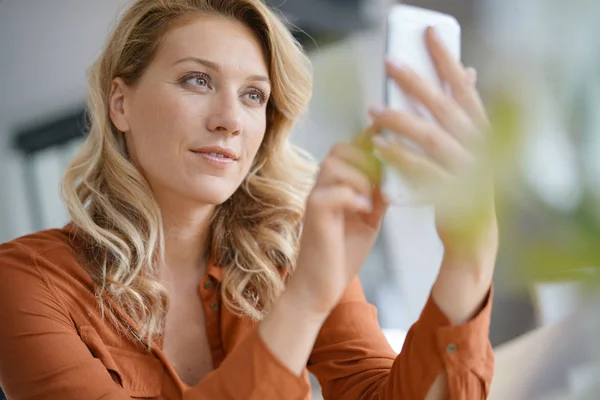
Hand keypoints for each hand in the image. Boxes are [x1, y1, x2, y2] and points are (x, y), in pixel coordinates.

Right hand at [289, 129, 387, 314]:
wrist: (320, 288)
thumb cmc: (342, 255)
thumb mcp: (369, 220)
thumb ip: (379, 196)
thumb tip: (399, 174)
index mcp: (336, 185)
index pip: (350, 148)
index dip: (369, 136)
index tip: (391, 134)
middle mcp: (323, 186)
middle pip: (339, 149)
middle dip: (366, 158)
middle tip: (382, 181)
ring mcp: (315, 199)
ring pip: (333, 165)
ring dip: (359, 177)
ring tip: (371, 200)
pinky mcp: (312, 216)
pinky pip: (329, 193)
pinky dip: (351, 197)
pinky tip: (365, 210)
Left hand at [369, 26, 497, 262]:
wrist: (472, 231)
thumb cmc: (462, 181)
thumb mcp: (466, 145)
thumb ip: (459, 115)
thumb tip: (461, 74)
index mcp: (481, 128)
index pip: (464, 87)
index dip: (447, 60)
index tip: (429, 35)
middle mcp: (478, 145)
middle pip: (444, 107)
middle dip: (415, 83)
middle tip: (389, 63)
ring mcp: (466, 169)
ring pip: (431, 137)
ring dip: (400, 120)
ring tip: (373, 109)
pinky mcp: (451, 193)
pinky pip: (422, 170)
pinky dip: (399, 156)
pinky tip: (378, 145)